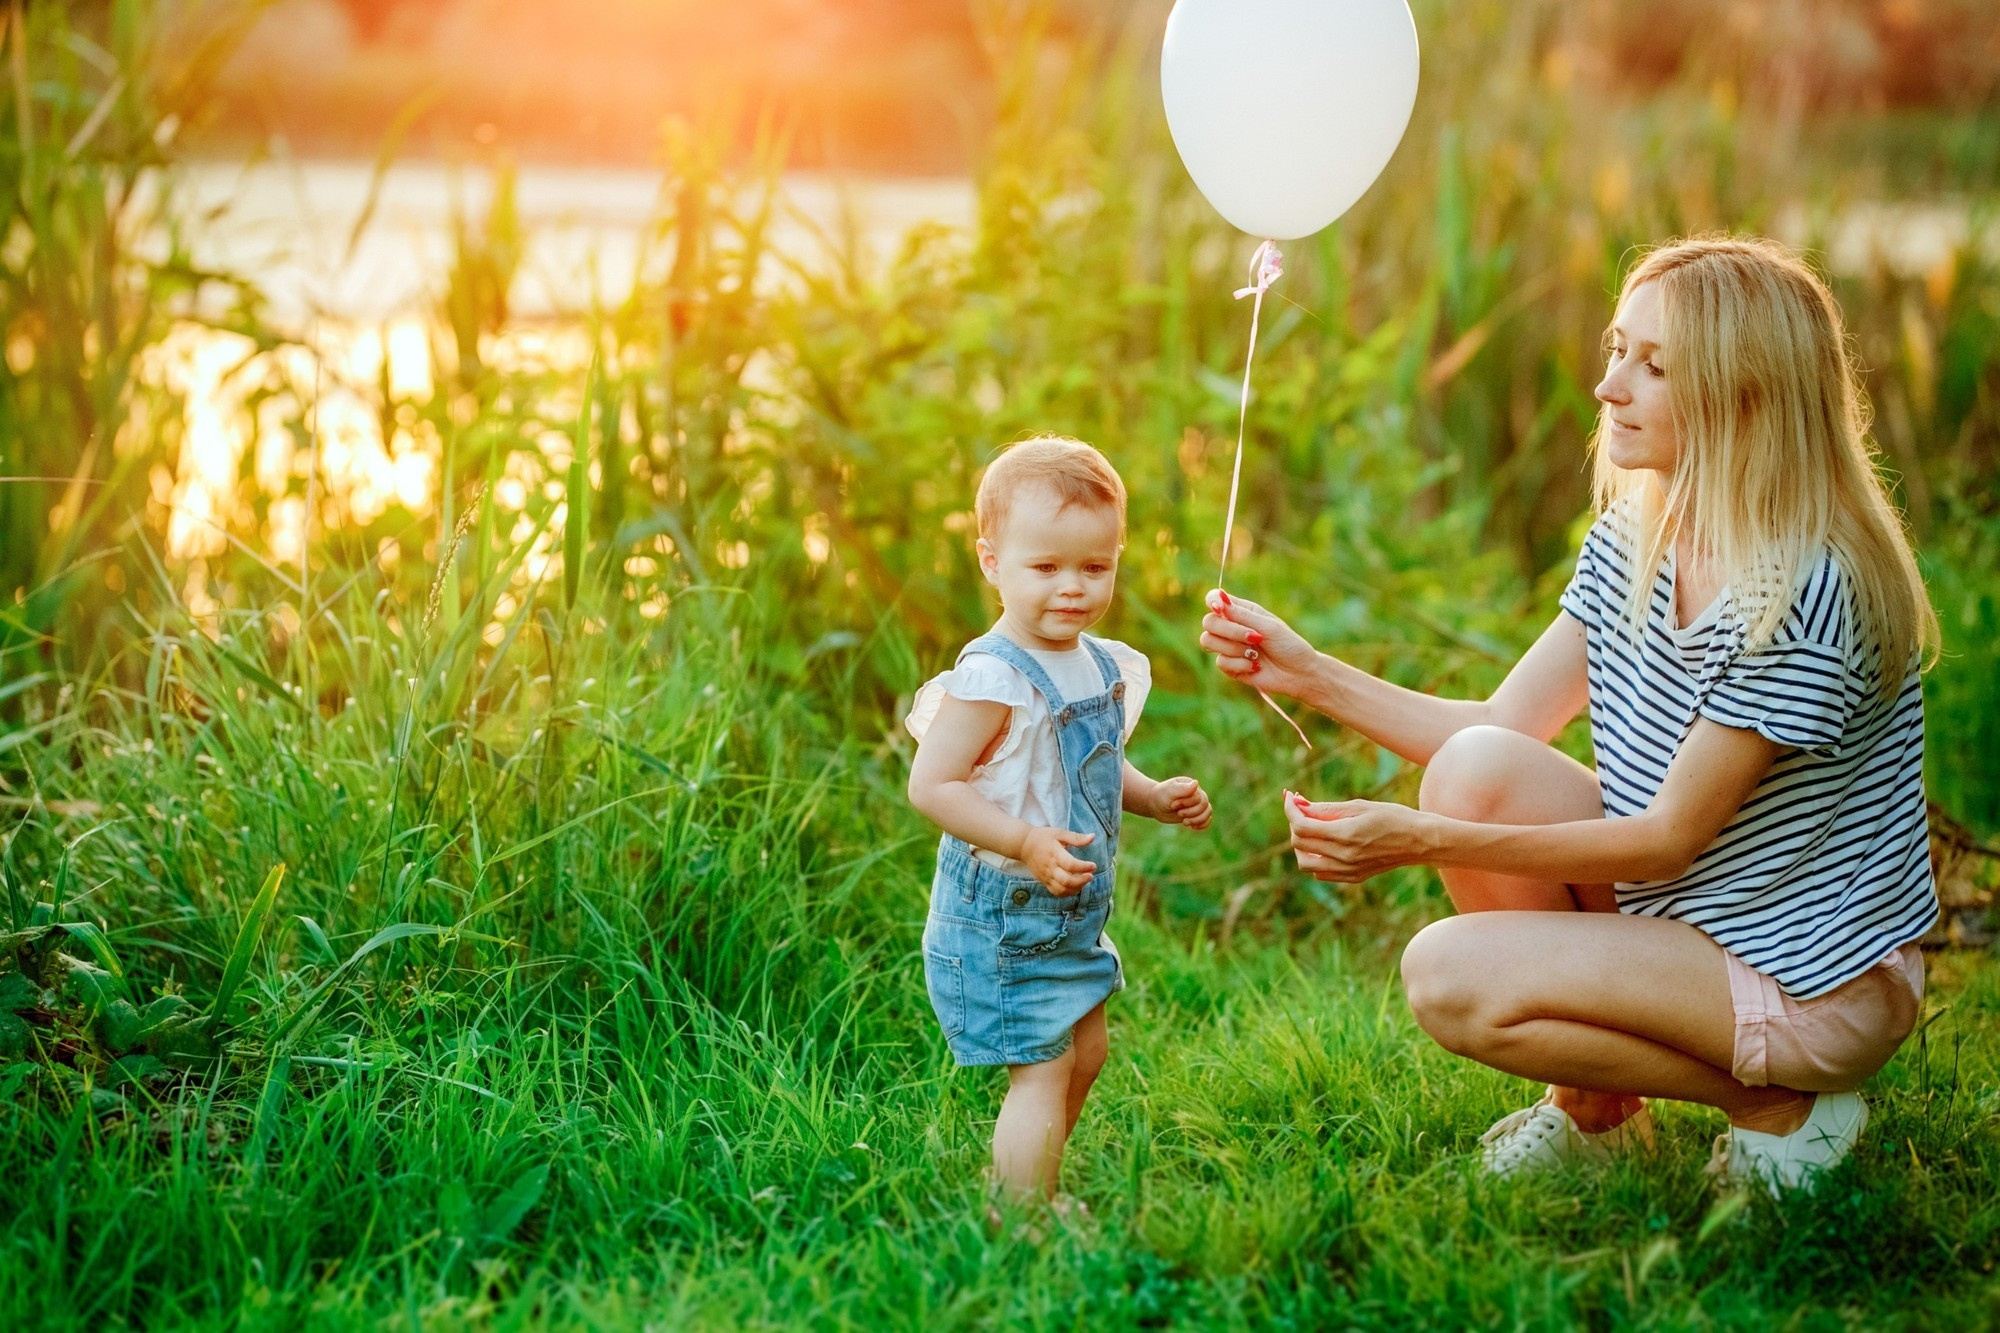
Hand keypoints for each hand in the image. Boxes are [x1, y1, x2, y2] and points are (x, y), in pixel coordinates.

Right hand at [1019, 825, 1096, 895]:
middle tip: (1090, 875)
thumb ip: (1076, 837)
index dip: (1084, 867)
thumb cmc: (1043, 837)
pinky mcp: (1044, 881)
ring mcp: (1046, 876)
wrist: (1023, 845)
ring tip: (1084, 881)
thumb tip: (1093, 837)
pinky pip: (1056, 892)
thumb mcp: (1060, 833)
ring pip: (1062, 889)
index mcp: (1054, 854)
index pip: (1070, 864)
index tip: (1093, 865)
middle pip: (1066, 880)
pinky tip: (1076, 886)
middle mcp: (1050, 867)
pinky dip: (1068, 893)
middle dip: (1082, 880)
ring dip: (1076, 888)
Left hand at [1151, 775, 1212, 830]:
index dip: (1186, 803)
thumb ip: (1182, 789)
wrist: (1156, 805)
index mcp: (1191, 785)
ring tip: (1185, 822)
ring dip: (1197, 820)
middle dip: (1192, 812)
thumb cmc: (1161, 796)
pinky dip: (1203, 824)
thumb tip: (1196, 783)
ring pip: (1208, 812)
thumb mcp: (1169, 792)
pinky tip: (1193, 827)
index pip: (1198, 797)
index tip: (1172, 805)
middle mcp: (1197, 793)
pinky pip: (1207, 819)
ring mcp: (1197, 803)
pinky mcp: (1196, 813)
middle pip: (1204, 805)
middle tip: (1179, 814)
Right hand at [1200, 590, 1322, 702]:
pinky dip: (1240, 663)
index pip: (1214, 599)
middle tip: (1254, 638)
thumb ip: (1242, 615)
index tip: (1220, 609)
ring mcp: (1229, 647)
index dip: (1212, 602)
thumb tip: (1219, 598)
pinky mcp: (1230, 666)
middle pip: (1208, 622)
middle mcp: (1231, 627)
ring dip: (1234, 649)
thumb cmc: (1288, 645)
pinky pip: (1221, 662)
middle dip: (1229, 631)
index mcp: (1241, 611)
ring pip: (1208, 641)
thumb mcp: (1269, 626)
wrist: (1298, 673)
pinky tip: (1256, 666)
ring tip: (1255, 654)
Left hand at [1282, 790, 1432, 882]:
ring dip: (1301, 845)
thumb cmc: (1394, 817)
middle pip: (1299, 843)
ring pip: (1305, 863)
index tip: (1290, 797)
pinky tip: (1324, 844)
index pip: (1301, 826)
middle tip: (1302, 808)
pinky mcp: (1353, 878)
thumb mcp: (1360, 806)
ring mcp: (1348, 871)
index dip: (1290, 810)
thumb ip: (1327, 808)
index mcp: (1346, 835)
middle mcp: (1344, 857)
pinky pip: (1321, 873)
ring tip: (1312, 828)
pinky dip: (1314, 858)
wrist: (1420, 842)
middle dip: (1294, 823)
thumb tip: (1299, 804)